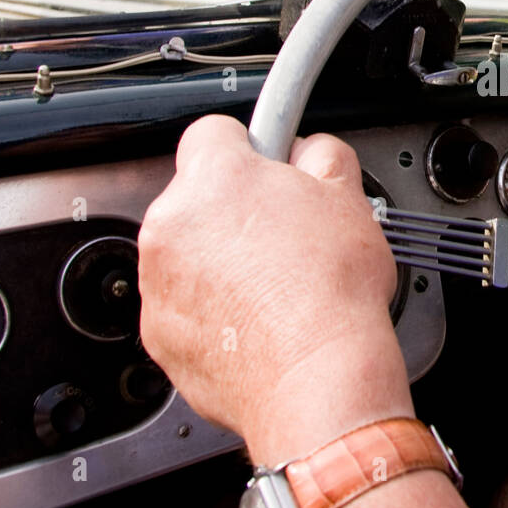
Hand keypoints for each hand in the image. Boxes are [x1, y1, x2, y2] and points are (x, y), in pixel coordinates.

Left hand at [137, 115, 410, 463]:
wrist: (315, 375)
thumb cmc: (330, 292)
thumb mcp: (349, 196)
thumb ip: (321, 155)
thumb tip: (310, 152)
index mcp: (214, 177)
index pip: (213, 132)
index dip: (249, 148)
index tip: (269, 167)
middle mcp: (171, 224)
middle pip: (196, 197)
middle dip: (234, 210)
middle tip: (284, 234)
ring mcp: (159, 281)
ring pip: (186, 253)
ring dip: (219, 261)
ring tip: (275, 285)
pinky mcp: (158, 333)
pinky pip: (182, 306)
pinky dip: (210, 310)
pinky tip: (256, 320)